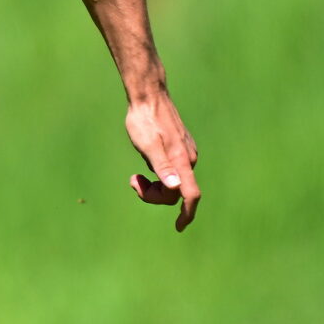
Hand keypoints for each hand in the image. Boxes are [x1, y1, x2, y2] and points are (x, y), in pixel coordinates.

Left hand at [122, 90, 200, 230]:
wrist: (148, 96)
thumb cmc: (144, 120)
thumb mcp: (147, 144)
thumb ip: (162, 166)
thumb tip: (175, 187)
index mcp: (182, 161)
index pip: (190, 195)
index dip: (187, 213)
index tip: (178, 227)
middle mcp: (189, 159)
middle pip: (176, 191)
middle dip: (154, 194)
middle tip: (133, 181)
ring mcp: (186, 153)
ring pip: (173, 182)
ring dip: (154, 185)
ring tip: (135, 176)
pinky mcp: (180, 148)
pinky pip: (172, 171)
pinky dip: (158, 175)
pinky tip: (145, 161)